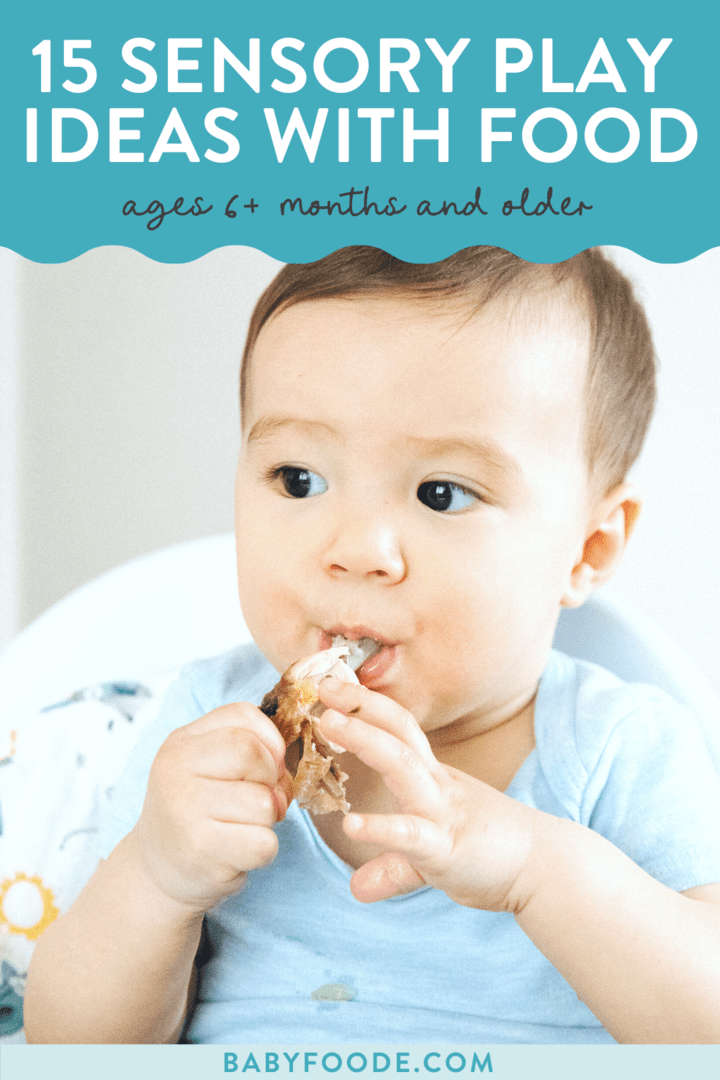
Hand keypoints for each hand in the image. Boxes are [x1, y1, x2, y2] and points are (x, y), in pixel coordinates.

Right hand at [130, 703, 293, 911]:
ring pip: (264, 803)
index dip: (270, 741)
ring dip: (266, 821)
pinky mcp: (200, 850)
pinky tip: (237, 852)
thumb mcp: (208, 764)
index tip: (265, 765)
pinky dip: (263, 852)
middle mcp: (175, 770)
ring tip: (240, 828)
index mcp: (182, 741)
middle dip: (271, 781)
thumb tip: (282, 766)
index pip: (242, 716)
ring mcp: (184, 810)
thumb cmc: (196, 810)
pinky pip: (263, 843)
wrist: (158, 868)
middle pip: (254, 755)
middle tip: (257, 801)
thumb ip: (247, 747)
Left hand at [317, 679, 538, 909]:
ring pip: (401, 764)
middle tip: (322, 685)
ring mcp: (441, 813)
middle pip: (397, 731)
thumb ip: (393, 863)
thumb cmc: (490, 851)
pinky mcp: (446, 849)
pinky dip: (380, 828)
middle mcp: (435, 785)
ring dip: (364, 739)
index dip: (366, 704)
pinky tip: (352, 824)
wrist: (544, 869)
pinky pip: (410, 834)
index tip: (332, 686)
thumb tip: (358, 886)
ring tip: (328, 724)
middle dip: (360, 705)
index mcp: (432, 777)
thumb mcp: (432, 850)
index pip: (398, 727)